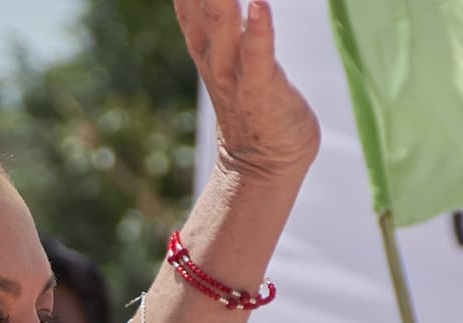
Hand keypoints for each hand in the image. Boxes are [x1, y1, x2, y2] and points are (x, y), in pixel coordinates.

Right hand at [178, 1, 319, 183]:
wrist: (263, 165)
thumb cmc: (256, 103)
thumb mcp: (231, 52)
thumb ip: (222, 18)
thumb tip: (224, 0)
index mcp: (204, 42)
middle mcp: (213, 54)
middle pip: (199, 3)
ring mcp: (234, 73)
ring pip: (221, 25)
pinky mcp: (261, 90)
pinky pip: (257, 56)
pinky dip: (257, 30)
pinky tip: (257, 3)